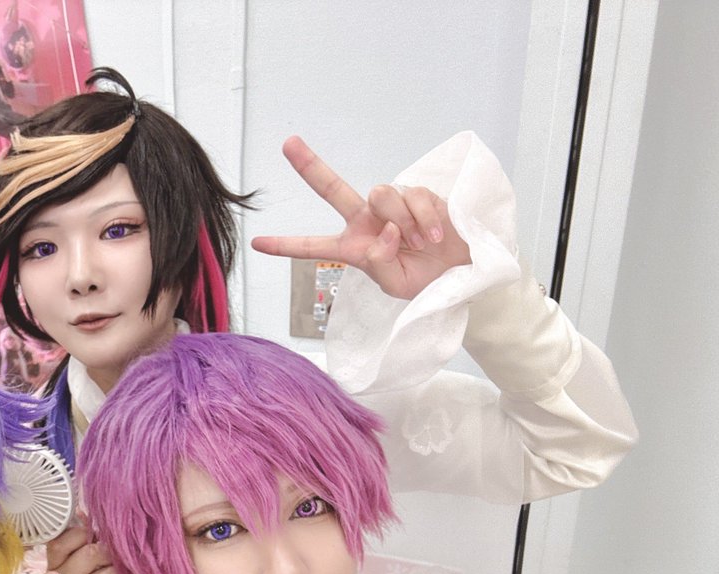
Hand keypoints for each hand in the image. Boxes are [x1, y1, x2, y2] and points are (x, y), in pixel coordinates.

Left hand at [251, 136, 471, 298]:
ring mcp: (390, 206)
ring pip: (382, 194)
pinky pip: (414, 197)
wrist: (461, 271)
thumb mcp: (396, 285)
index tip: (257, 244)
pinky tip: (434, 234)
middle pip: (332, 188)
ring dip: (404, 221)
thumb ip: (380, 263)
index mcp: (353, 248)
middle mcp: (366, 221)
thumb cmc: (425, 280)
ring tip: (421, 242)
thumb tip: (384, 231)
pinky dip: (425, 218)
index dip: (286, 247)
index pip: (314, 247)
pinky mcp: (418, 194)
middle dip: (309, 165)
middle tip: (287, 143)